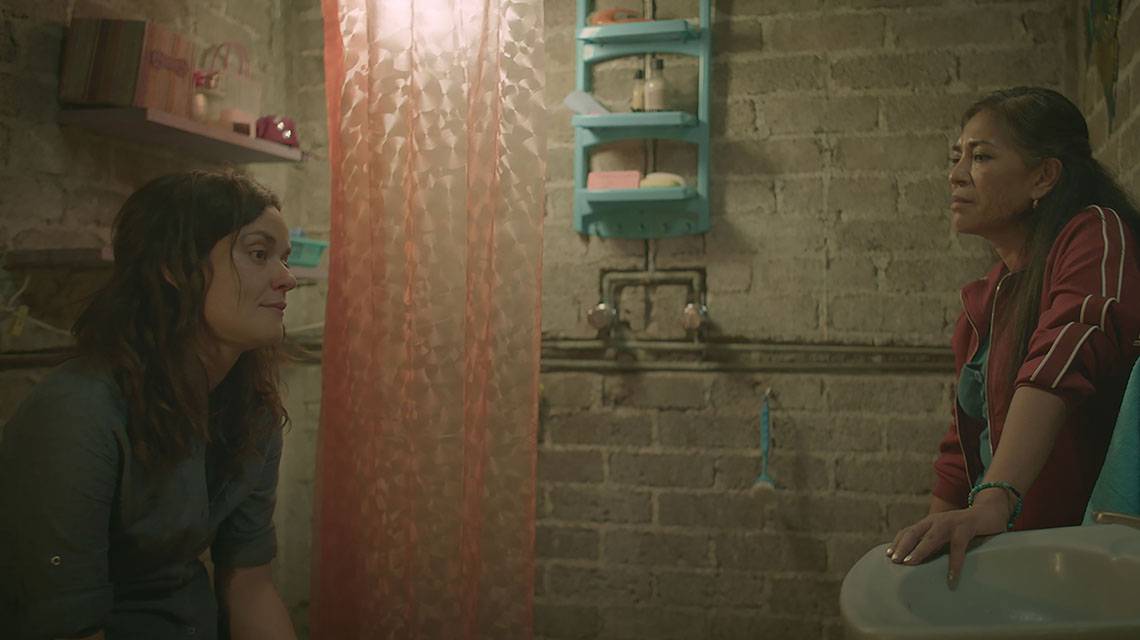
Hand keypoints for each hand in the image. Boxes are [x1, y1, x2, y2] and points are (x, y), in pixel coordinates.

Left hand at [887, 492, 1010, 587]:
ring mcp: (950, 522)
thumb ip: (934, 542)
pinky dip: (954, 563)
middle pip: (913, 532)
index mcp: (929, 523)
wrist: (989, 511)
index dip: (897, 542)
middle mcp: (936, 521)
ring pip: (931, 537)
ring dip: (919, 550)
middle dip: (902, 546)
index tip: (888, 555)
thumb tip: (920, 560)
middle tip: (894, 560)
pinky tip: (951, 578)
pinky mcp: (966, 527)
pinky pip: (958, 546)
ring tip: (910, 563)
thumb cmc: (964, 527)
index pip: (908, 531)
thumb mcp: (946, 533)